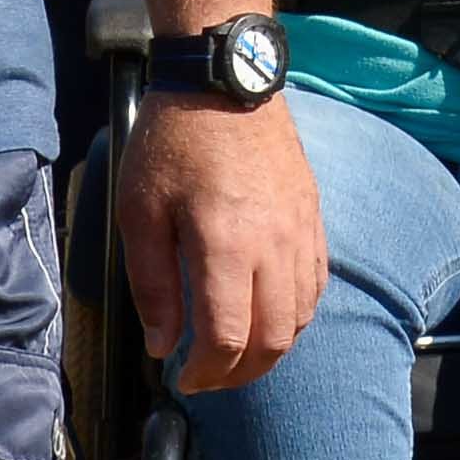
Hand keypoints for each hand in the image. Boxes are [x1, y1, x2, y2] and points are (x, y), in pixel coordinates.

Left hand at [120, 93, 324, 397]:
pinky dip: (297, 313)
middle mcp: (274, 244)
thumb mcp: (142, 212)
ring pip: (302, 316)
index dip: (206, 373)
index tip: (182, 379)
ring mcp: (301, 229)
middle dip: (240, 373)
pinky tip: (270, 313)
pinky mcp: (313, 214)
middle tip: (209, 377)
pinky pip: (318, 282)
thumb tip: (164, 345)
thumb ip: (153, 285)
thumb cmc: (173, 143)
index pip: (228, 338)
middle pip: (274, 339)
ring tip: (237, 353)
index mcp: (226, 245)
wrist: (225, 80)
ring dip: (271, 348)